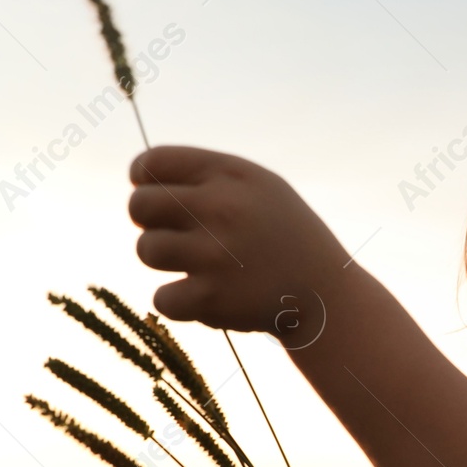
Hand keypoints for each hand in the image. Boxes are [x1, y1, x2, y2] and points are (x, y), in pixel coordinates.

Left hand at [127, 146, 349, 337]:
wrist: (327, 297)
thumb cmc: (286, 238)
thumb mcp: (260, 188)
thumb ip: (206, 176)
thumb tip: (139, 175)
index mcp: (230, 173)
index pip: (151, 163)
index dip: (143, 181)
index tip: (157, 197)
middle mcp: (221, 207)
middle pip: (139, 206)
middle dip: (150, 223)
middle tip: (176, 236)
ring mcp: (215, 253)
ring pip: (146, 251)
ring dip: (166, 262)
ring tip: (199, 267)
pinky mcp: (212, 297)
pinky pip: (161, 299)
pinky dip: (179, 303)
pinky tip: (207, 298)